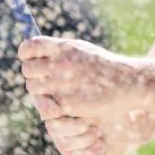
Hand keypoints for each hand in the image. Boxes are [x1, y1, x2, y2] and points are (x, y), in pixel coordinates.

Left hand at [17, 37, 141, 123]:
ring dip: (40, 93)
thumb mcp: (83, 50)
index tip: (27, 59)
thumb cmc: (105, 68)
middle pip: (28, 70)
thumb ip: (61, 50)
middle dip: (33, 76)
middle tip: (42, 81)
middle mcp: (61, 63)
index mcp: (65, 47)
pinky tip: (61, 107)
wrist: (128, 84)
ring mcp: (62, 83)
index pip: (31, 46)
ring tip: (51, 94)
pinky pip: (46, 106)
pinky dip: (51, 107)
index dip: (25, 53)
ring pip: (33, 89)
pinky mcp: (66, 103)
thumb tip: (37, 52)